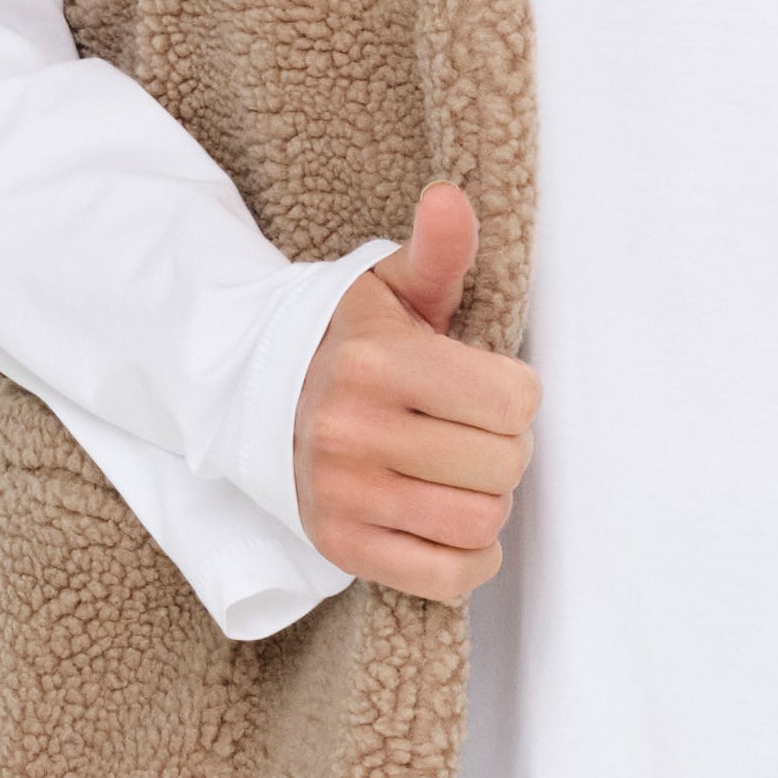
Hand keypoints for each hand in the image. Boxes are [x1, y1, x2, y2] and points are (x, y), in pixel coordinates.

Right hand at [296, 183, 541, 602]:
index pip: (514, 402)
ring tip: (461, 477)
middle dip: (506, 451)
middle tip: (474, 435)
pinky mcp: (340, 546)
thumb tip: (450, 200)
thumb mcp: (392, 288)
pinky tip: (455, 528)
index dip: (517, 397)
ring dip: (488, 504)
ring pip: (479, 523)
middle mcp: (354, 430)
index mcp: (377, 361)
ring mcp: (345, 494)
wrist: (260, 397)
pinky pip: (445, 578)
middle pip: (504, 466)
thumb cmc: (349, 342)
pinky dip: (468, 561)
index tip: (488, 389)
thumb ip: (437, 252)